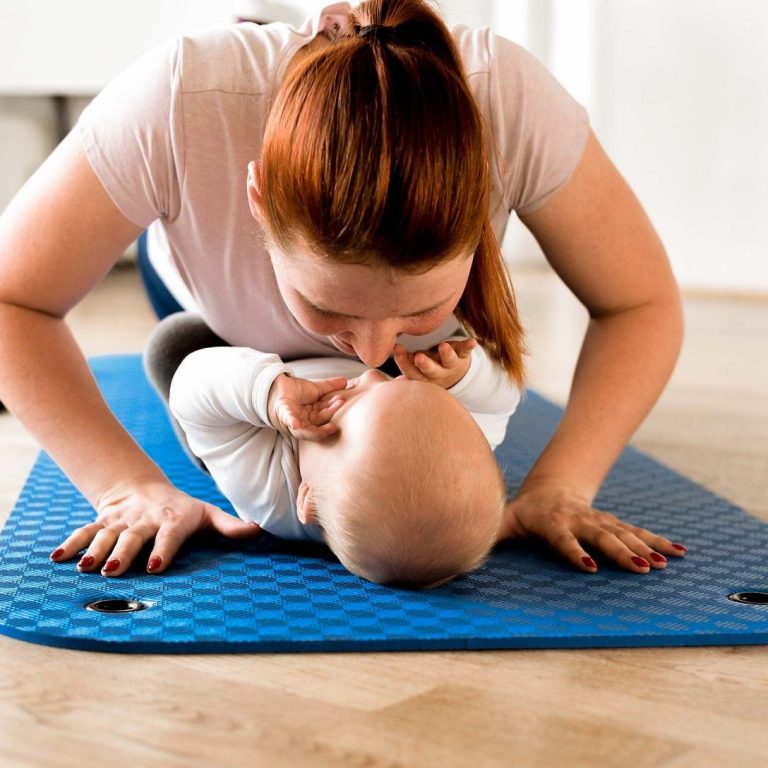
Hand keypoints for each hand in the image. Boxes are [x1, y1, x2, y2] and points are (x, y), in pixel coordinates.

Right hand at [49, 478, 262, 576]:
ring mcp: (121, 521)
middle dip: (124, 551)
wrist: (143, 489)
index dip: (162, 548)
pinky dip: (72, 543)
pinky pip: (85, 531)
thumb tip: (259, 530)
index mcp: (172, 519)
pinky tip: (58, 558)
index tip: (155, 565)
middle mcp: (144, 519)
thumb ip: (230, 526)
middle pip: (133, 536)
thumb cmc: (182, 510)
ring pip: (106, 534)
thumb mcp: (207, 515)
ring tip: (87, 569)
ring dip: (96, 550)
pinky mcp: (102, 521)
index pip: (168, 534)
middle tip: (114, 570)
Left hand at [267, 373, 346, 439]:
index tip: (342, 399)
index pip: (325, 413)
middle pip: (319, 421)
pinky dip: (291, 421)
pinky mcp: (282, 413)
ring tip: (330, 426)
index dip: (333, 408)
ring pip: (307, 427)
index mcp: (311, 417)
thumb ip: (329, 387)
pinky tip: (295, 424)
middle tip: (340, 403)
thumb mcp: (314, 389)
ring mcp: (292, 420)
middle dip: (330, 413)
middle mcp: (304, 422)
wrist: (273, 385)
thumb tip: (346, 381)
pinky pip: (287, 419)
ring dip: (319, 425)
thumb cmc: (293, 391)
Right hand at [393, 338, 476, 388]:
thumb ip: (403, 359)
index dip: (403, 362)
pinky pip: (466, 352)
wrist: (453, 376)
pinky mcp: (462, 357)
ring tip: (443, 346)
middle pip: (430, 371)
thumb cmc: (426, 368)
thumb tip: (384, 345)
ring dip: (446, 354)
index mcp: (422, 377)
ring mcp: (450, 366)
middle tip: (419, 357)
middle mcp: (436, 373)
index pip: (411, 372)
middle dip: (425, 364)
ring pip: (448, 362)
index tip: (397, 349)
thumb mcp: (414, 367)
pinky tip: (473, 342)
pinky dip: (469, 346)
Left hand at [500, 483, 687, 572]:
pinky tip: (681, 552)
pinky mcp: (613, 523)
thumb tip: (468, 546)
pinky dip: (659, 541)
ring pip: (625, 534)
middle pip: (601, 536)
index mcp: (552, 522)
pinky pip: (638, 532)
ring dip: (645, 548)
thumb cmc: (524, 512)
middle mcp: (579, 520)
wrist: (550, 489)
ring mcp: (599, 521)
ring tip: (664, 564)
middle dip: (621, 552)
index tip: (589, 567)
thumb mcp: (505, 520)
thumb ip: (492, 532)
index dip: (574, 551)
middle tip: (640, 569)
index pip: (563, 538)